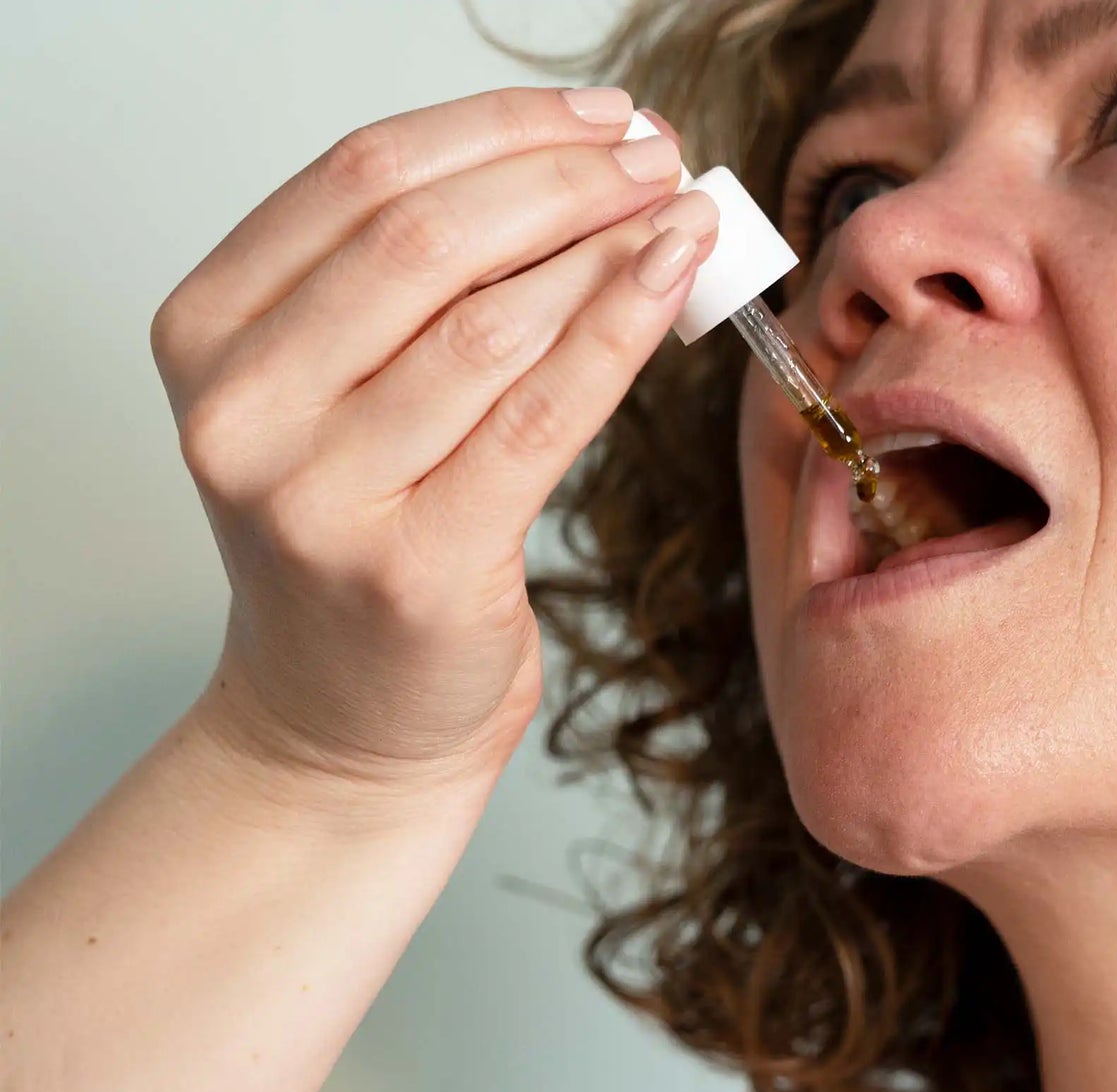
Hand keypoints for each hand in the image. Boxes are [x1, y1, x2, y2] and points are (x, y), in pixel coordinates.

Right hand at [151, 86, 717, 799]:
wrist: (345, 721)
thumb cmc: (363, 553)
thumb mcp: (347, 405)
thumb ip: (421, 301)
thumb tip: (583, 186)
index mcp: (209, 336)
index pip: (359, 177)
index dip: (502, 128)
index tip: (601, 119)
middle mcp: (240, 410)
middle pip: (423, 237)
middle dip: (566, 178)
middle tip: (656, 158)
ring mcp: (317, 497)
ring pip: (488, 324)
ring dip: (605, 249)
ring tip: (680, 216)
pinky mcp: (412, 567)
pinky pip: (538, 417)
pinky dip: (616, 333)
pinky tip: (671, 281)